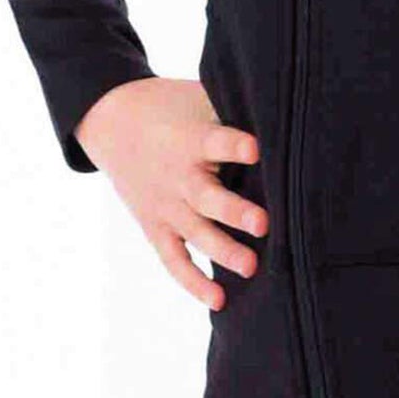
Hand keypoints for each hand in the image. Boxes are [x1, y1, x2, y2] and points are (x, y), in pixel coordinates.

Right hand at [74, 77, 266, 310]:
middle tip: (264, 224)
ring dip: (223, 251)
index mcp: (191, 139)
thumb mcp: (199, 97)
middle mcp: (178, 176)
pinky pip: (174, 260)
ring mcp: (165, 205)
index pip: (216, 141)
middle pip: (207, 198)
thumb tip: (286, 109)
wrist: (112, 121)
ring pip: (195, 234)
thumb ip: (236, 108)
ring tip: (252, 267)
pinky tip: (219, 300)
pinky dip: (193, 281)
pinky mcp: (155, 227)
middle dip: (235, 212)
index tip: (257, 149)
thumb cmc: (171, 105)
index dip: (236, 146)